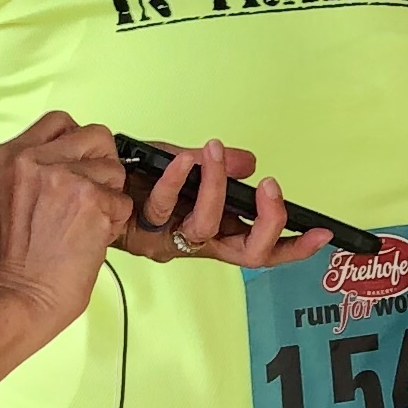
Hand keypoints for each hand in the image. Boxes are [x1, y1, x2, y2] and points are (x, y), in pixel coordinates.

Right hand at [0, 113, 134, 330]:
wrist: (20, 296)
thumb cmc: (16, 258)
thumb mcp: (5, 197)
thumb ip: (34, 170)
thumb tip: (71, 157)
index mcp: (9, 156)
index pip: (60, 122)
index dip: (78, 143)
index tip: (80, 165)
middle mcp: (33, 159)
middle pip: (96, 136)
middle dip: (103, 165)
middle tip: (91, 196)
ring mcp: (63, 178)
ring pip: (114, 168)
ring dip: (109, 197)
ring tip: (84, 223)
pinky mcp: (91, 200)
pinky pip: (122, 201)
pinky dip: (114, 221)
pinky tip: (91, 238)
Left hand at [114, 137, 331, 272]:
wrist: (83, 190)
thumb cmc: (134, 180)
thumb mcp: (184, 167)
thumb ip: (216, 167)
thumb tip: (248, 162)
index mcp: (216, 232)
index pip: (263, 249)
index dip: (294, 246)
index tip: (324, 233)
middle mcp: (197, 243)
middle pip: (246, 253)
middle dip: (267, 222)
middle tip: (270, 186)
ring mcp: (169, 241)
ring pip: (206, 227)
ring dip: (216, 186)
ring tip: (215, 153)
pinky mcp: (141, 231)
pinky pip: (165, 207)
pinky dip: (178, 179)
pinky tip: (183, 159)